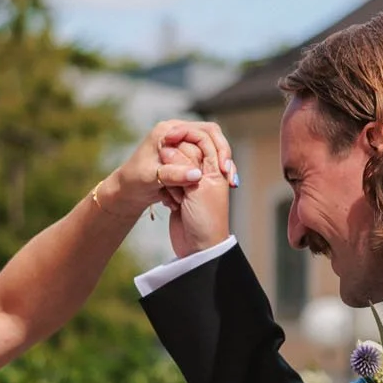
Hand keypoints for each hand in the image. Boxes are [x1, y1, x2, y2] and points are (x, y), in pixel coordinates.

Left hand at [97, 117, 229, 227]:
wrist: (126, 190)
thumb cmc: (134, 182)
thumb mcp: (153, 179)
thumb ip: (174, 175)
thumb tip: (197, 175)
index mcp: (168, 130)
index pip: (203, 131)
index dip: (217, 149)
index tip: (223, 168)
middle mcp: (176, 131)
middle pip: (211, 135)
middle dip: (223, 153)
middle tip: (229, 173)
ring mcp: (181, 142)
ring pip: (210, 146)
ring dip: (220, 161)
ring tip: (229, 180)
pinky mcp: (184, 154)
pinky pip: (205, 157)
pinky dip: (214, 167)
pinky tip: (222, 181)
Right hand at [161, 120, 234, 257]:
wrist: (198, 248)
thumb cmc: (204, 220)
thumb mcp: (197, 187)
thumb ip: (184, 163)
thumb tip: (168, 146)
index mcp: (215, 167)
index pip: (203, 138)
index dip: (187, 134)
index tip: (168, 136)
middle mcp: (205, 172)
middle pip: (186, 151)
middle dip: (177, 163)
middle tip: (176, 182)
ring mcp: (192, 184)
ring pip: (174, 167)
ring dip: (171, 181)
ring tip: (177, 199)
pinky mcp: (180, 195)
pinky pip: (169, 184)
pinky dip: (167, 191)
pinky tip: (171, 205)